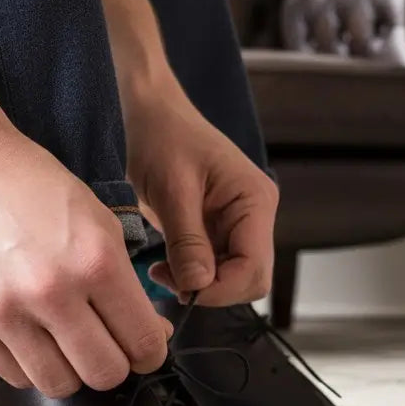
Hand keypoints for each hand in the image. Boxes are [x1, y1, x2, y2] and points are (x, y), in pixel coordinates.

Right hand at [0, 120, 171, 396]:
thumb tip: (151, 335)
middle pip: (105, 374)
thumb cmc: (31, 186)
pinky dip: (32, 365)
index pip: (144, 343)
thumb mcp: (99, 221)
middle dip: (116, 364)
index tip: (146, 345)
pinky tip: (35, 337)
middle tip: (109, 345)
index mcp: (96, 262)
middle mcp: (51, 292)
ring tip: (69, 343)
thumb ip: (126, 283)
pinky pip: (15, 375)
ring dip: (73, 370)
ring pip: (60, 384)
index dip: (152, 351)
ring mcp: (5, 312)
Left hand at [126, 85, 278, 305]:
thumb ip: (188, 241)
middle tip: (168, 280)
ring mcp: (239, 224)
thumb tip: (197, 287)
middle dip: (212, 289)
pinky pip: (216, 267)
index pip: (253, 267)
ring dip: (200, 284)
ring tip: (162, 270)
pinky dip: (192, 274)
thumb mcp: (172, 190)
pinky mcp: (219, 230)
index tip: (183, 292)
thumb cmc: (162, 137)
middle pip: (250, 278)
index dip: (221, 289)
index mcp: (255, 201)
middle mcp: (255, 215)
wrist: (149, 113)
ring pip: (232, 277)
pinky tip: (166, 264)